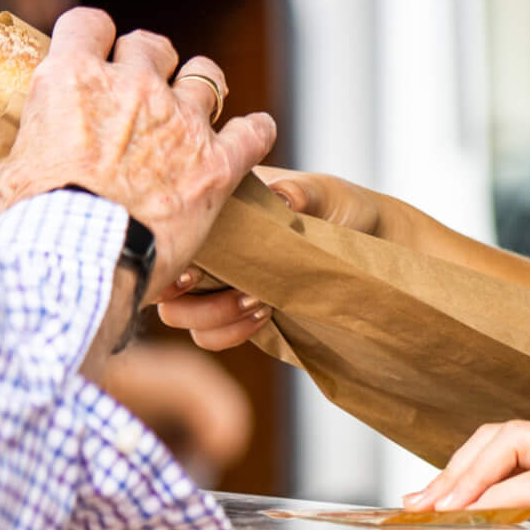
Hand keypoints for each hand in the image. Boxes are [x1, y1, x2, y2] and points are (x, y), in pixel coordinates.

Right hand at [0, 10, 274, 299]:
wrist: (82, 258)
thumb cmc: (34, 225)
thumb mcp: (4, 181)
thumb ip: (20, 158)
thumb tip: (19, 167)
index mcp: (72, 80)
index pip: (88, 24)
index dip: (95, 36)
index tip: (99, 53)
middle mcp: (131, 87)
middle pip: (151, 46)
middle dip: (149, 61)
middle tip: (146, 87)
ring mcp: (180, 122)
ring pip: (206, 76)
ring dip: (202, 86)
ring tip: (199, 104)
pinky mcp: (217, 163)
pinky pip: (254, 132)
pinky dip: (256, 132)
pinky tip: (253, 134)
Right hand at [155, 170, 379, 348]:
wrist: (368, 243)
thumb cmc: (341, 208)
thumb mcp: (325, 194)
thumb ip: (301, 193)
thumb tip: (281, 199)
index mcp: (214, 206)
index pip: (167, 228)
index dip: (168, 253)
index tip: (195, 272)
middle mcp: (206, 245)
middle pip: (161, 279)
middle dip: (185, 297)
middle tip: (242, 292)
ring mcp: (215, 280)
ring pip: (179, 314)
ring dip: (212, 317)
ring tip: (261, 303)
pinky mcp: (232, 312)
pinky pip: (208, 335)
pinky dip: (228, 333)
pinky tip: (264, 316)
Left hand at [409, 422, 529, 529]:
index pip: (509, 445)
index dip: (461, 468)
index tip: (425, 501)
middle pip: (503, 433)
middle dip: (454, 466)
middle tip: (420, 505)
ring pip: (515, 441)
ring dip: (468, 474)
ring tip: (439, 510)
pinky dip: (500, 498)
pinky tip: (478, 520)